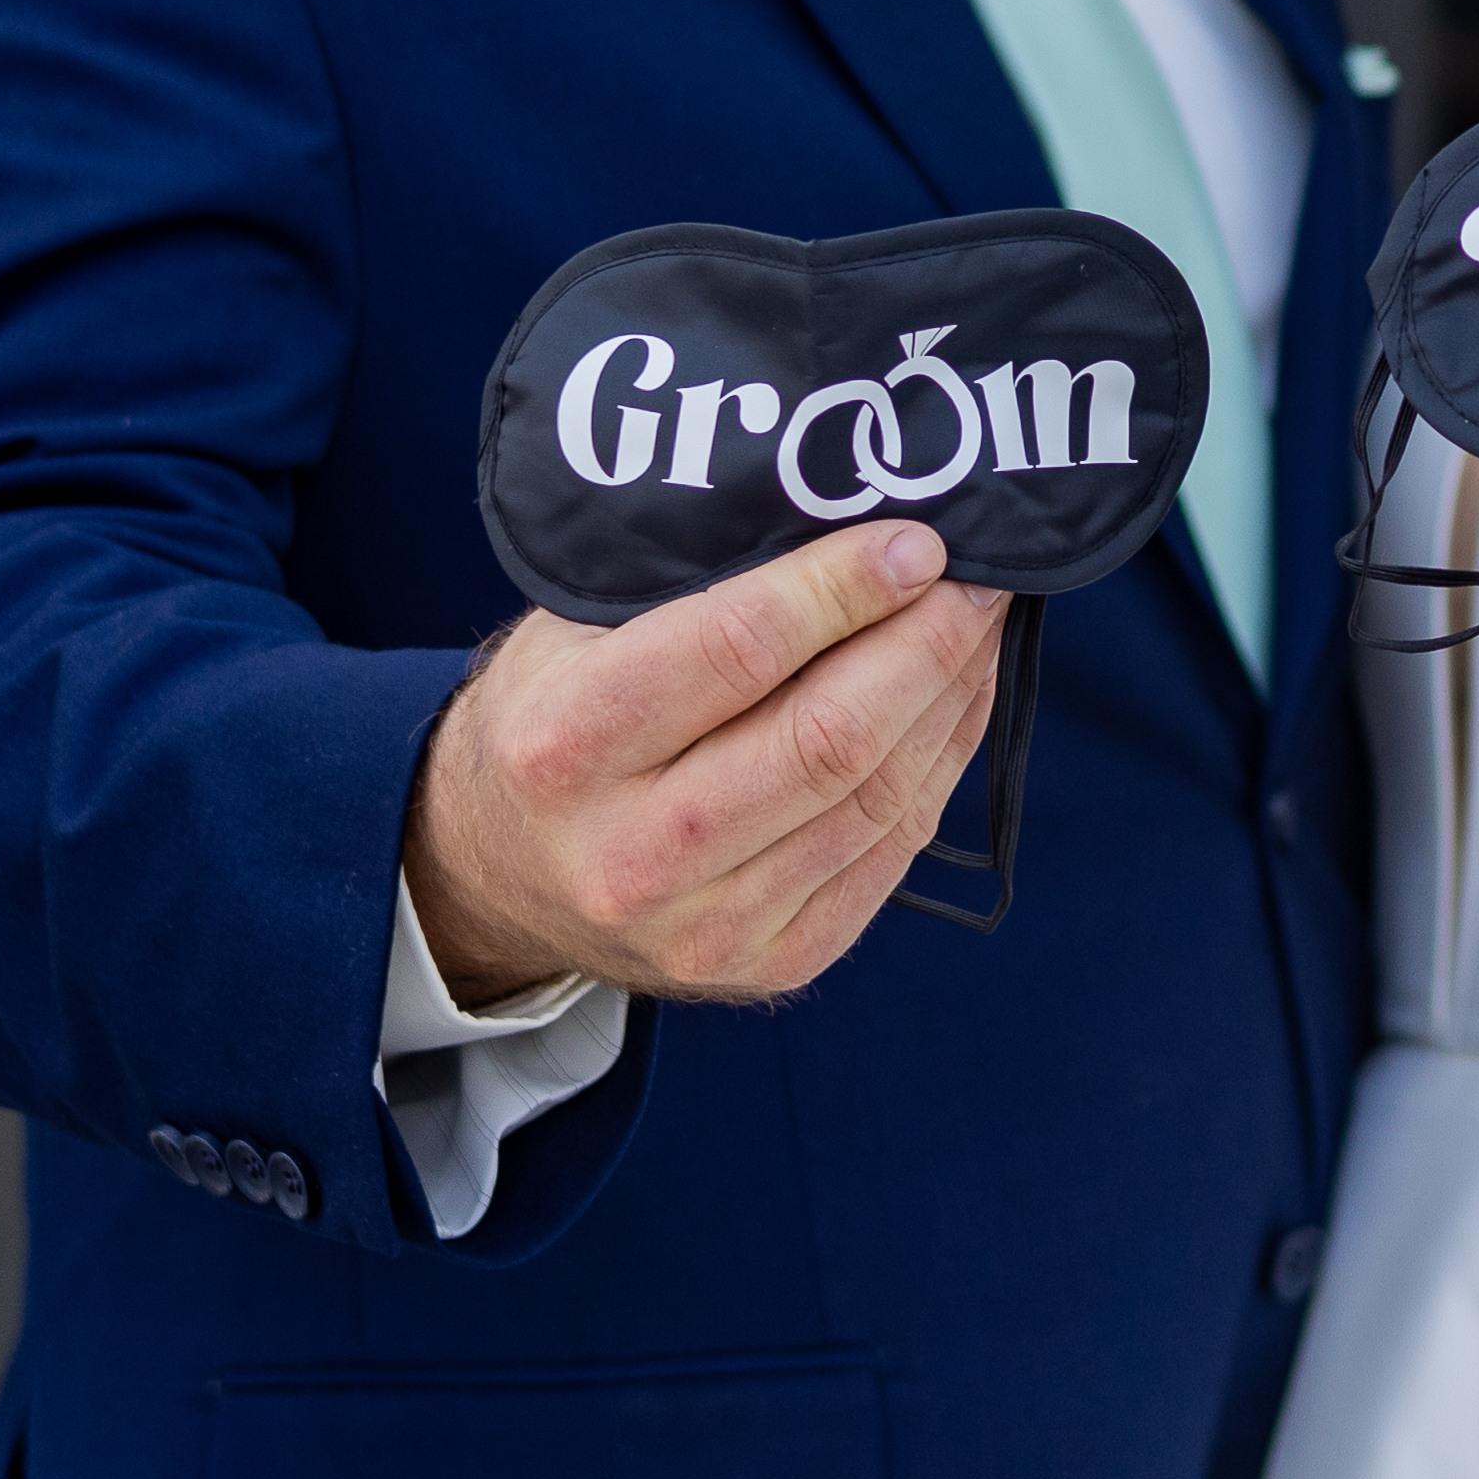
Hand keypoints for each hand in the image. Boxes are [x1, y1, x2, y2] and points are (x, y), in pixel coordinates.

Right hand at [405, 521, 1016, 1002]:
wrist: (499, 876)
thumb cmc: (552, 720)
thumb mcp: (570, 634)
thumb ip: (686, 585)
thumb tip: (847, 515)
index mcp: (569, 744)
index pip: (738, 649)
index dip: (845, 588)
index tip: (918, 541)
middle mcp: (632, 852)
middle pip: (827, 737)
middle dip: (923, 644)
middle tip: (979, 577)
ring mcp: (705, 927)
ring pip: (874, 798)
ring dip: (948, 701)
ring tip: (979, 628)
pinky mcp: (768, 964)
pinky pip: (888, 855)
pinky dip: (939, 768)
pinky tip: (957, 704)